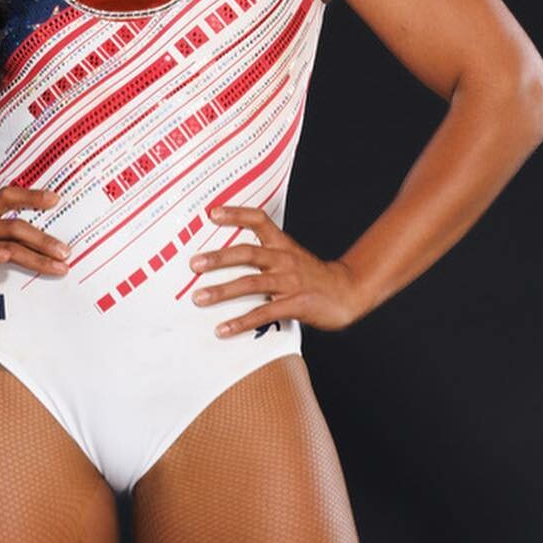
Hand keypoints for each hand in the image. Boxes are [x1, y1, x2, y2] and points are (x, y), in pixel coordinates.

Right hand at [0, 184, 69, 296]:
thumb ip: (9, 236)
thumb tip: (46, 243)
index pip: (8, 197)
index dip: (31, 196)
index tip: (55, 199)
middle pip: (15, 225)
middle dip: (43, 239)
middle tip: (65, 251)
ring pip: (8, 244)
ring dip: (36, 256)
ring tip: (57, 266)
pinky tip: (4, 257)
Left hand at [188, 204, 361, 335]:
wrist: (349, 292)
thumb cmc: (314, 277)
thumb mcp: (291, 257)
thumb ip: (266, 255)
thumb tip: (228, 257)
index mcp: (283, 245)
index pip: (259, 220)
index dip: (236, 214)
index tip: (212, 213)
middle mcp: (284, 259)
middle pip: (248, 253)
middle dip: (218, 258)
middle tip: (194, 264)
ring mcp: (290, 282)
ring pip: (251, 283)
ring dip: (222, 291)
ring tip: (199, 298)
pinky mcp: (296, 304)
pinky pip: (264, 313)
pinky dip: (241, 322)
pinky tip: (223, 329)